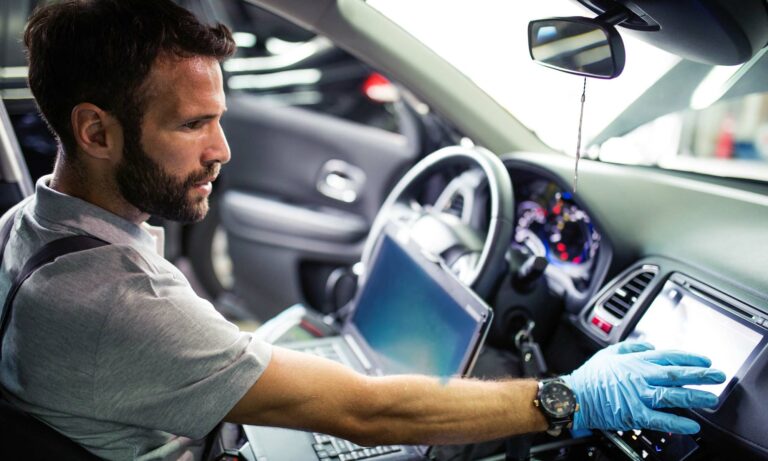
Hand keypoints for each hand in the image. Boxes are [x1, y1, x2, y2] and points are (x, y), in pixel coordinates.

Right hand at [562, 341, 724, 433]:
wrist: (575, 395)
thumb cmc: (590, 376)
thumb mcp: (608, 353)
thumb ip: (631, 348)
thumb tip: (649, 346)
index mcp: (635, 361)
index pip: (668, 356)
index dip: (689, 358)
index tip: (704, 361)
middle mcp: (639, 376)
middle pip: (675, 374)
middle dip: (699, 375)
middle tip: (717, 376)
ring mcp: (638, 395)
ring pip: (671, 394)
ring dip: (693, 397)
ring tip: (711, 399)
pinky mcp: (633, 413)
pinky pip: (659, 418)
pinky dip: (676, 422)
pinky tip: (690, 425)